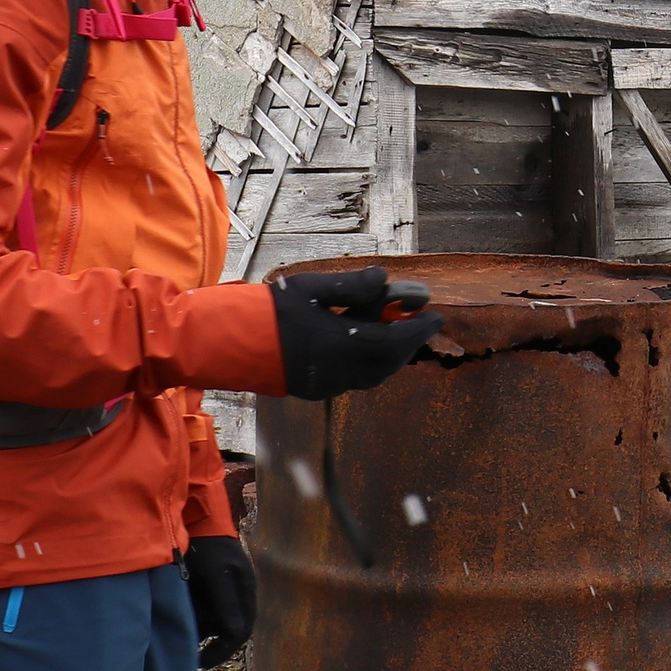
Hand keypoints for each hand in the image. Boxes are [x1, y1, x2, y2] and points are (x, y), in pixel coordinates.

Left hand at [183, 534, 255, 669]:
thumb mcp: (218, 574)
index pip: (241, 631)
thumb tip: (235, 634)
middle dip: (207, 638)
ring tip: (177, 622)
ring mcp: (219, 590)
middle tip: (186, 644)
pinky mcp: (205, 586)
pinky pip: (200, 609)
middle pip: (225, 629)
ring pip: (211, 620)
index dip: (223, 650)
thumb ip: (226, 603)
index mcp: (245, 590)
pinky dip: (190, 614)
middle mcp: (235, 593)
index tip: (201, 661)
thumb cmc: (209, 544)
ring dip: (196, 626)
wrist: (194, 517)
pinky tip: (176, 610)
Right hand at [268, 266, 443, 400]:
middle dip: (408, 344)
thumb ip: (351, 285)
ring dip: (391, 355)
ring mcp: (326, 385)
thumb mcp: (311, 288)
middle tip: (419, 324)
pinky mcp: (316, 390)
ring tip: (396, 332)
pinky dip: (371, 363)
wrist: (233, 342)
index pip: (392, 342)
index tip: (436, 316)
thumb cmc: (272, 310)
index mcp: (337, 344)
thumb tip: (385, 279)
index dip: (417, 330)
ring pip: (373, 375)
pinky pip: (355, 380)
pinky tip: (367, 345)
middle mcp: (336, 371)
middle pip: (387, 363)